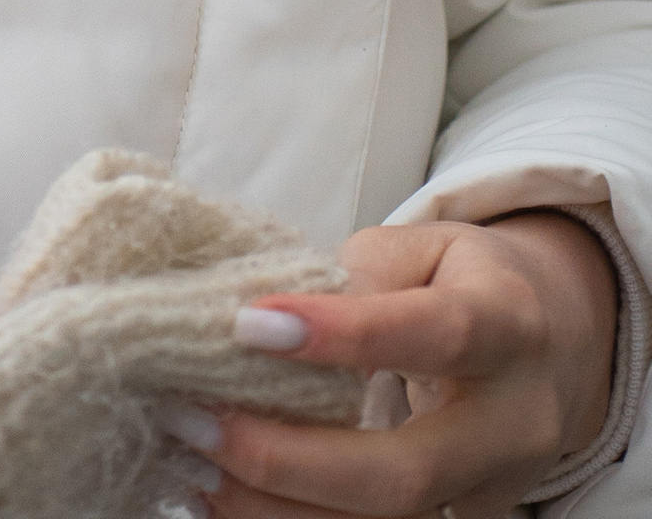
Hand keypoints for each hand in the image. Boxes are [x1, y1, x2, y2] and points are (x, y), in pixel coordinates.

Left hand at [167, 212, 618, 518]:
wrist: (548, 346)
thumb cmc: (462, 281)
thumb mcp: (422, 247)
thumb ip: (357, 275)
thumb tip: (264, 311)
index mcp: (507, 325)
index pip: (433, 334)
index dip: (344, 334)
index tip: (248, 323)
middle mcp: (512, 424)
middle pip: (408, 472)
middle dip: (291, 458)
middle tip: (197, 420)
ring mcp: (492, 491)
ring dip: (277, 504)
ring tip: (193, 463)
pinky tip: (223, 497)